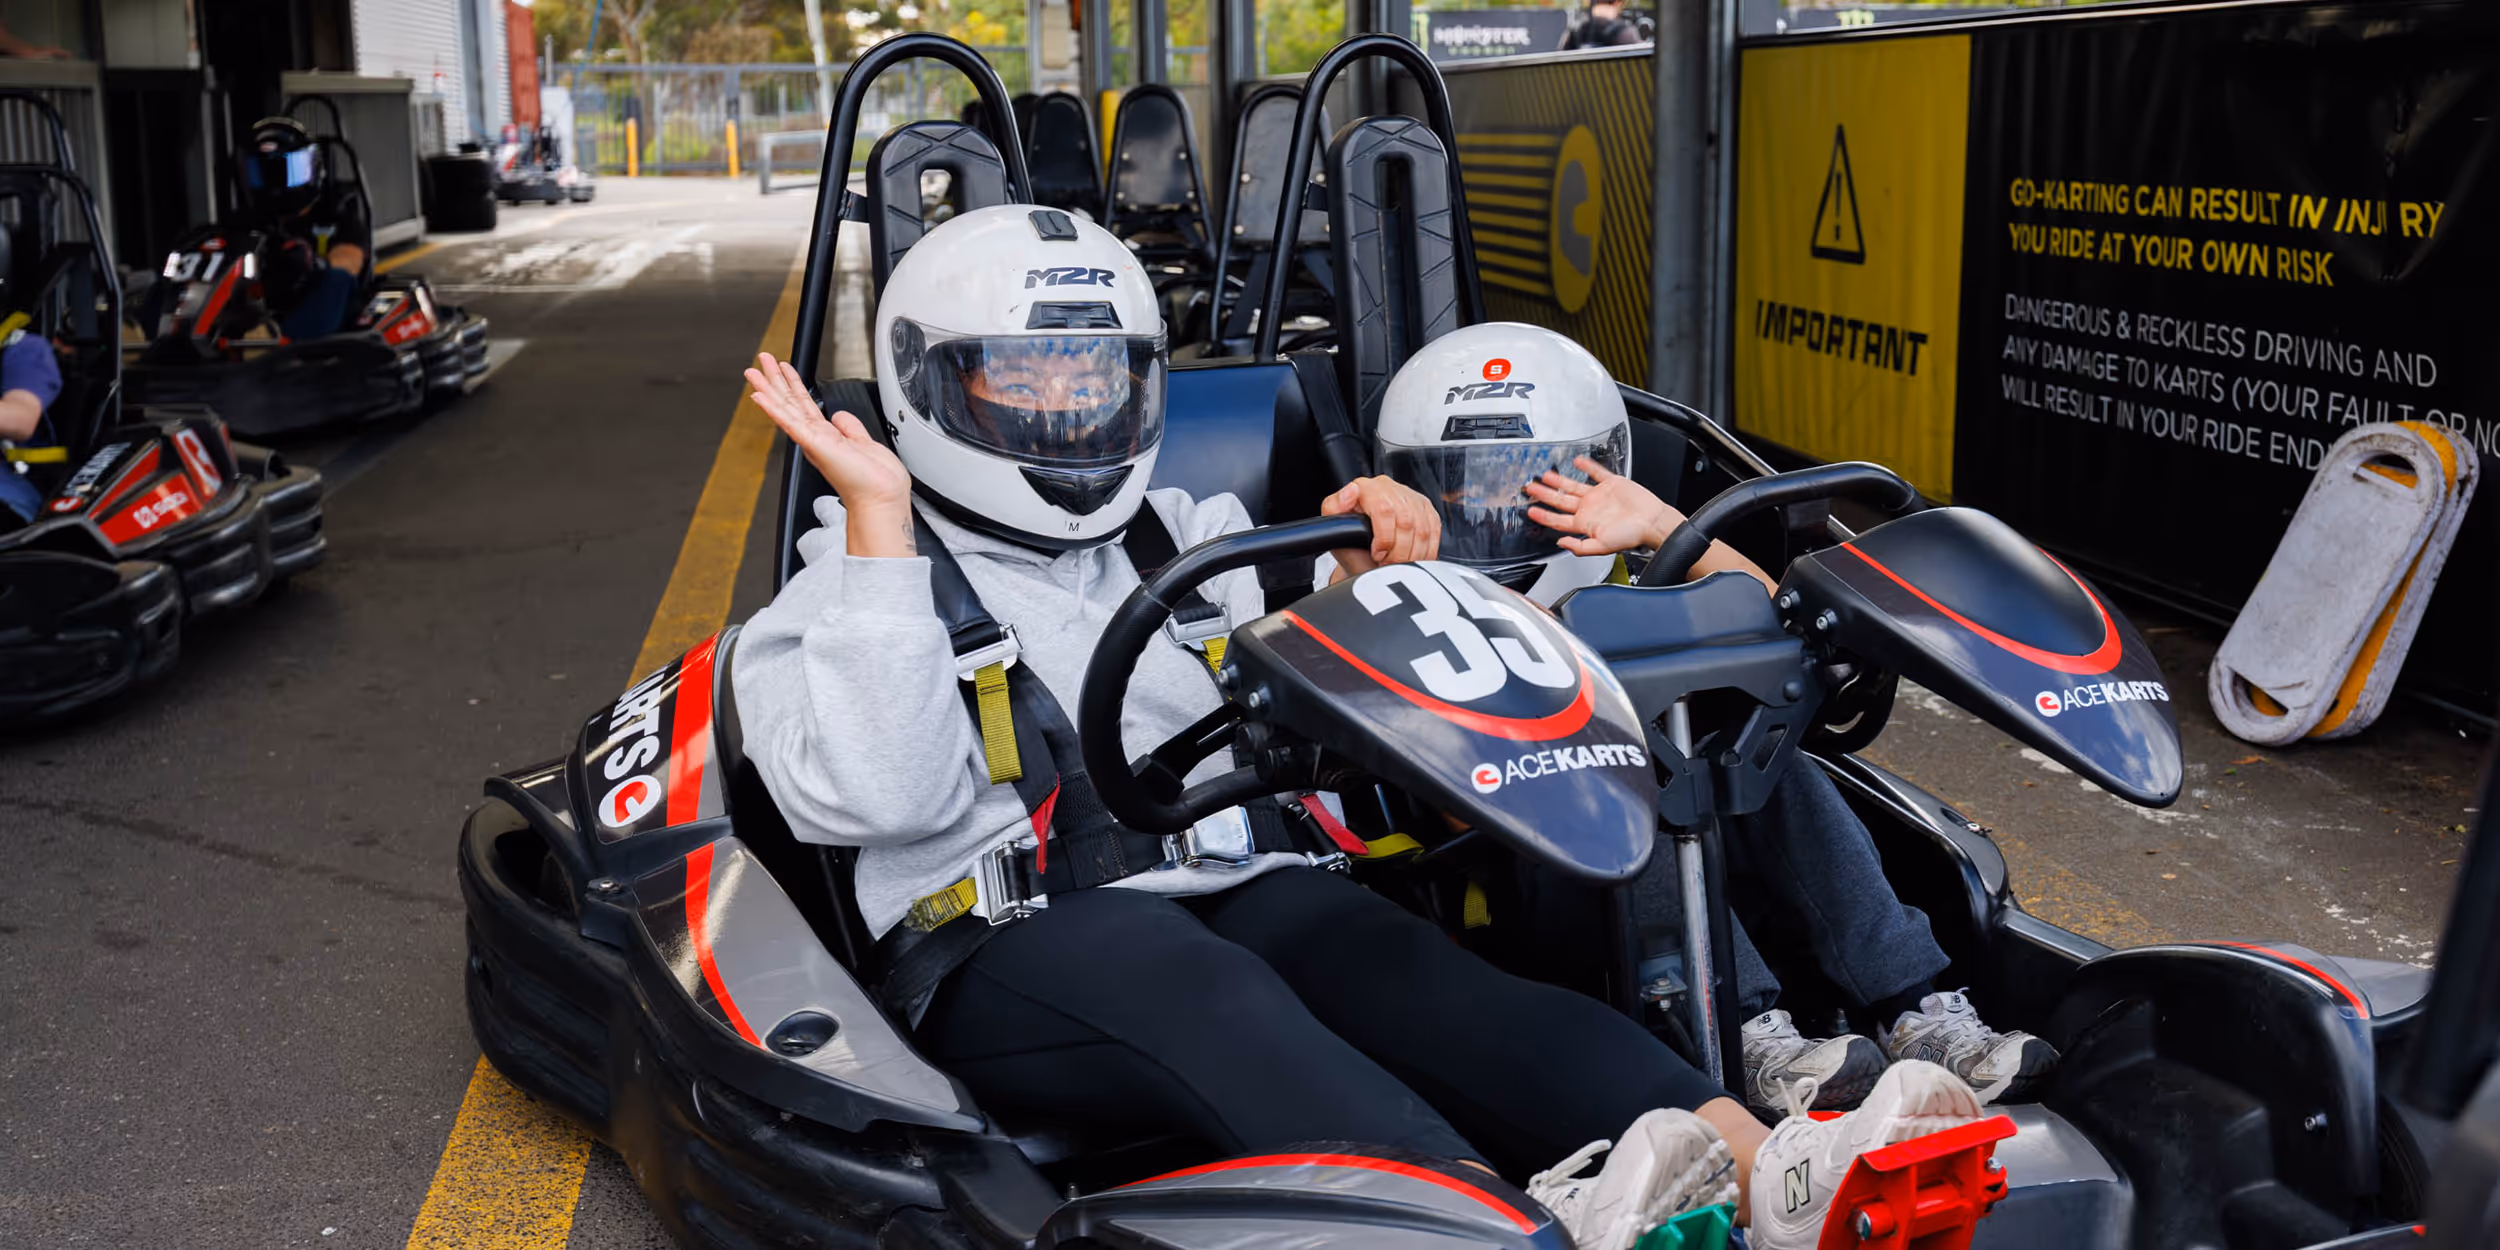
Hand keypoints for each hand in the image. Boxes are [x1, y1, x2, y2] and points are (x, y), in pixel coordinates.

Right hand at [745, 351, 916, 556]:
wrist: (880, 498)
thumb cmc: (875, 480)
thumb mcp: (864, 443)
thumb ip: (850, 427)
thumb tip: (839, 415)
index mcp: (827, 436)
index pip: (805, 404)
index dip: (794, 384)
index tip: (784, 368)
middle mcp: (816, 438)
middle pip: (790, 402)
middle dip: (775, 379)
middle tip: (762, 360)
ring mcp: (813, 441)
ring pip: (785, 408)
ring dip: (768, 388)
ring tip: (753, 371)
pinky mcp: (814, 444)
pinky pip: (789, 423)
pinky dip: (773, 409)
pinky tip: (759, 397)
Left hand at [1321, 476, 1439, 576]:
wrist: (1364, 557)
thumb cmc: (1349, 544)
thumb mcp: (1333, 529)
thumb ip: (1333, 508)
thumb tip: (1350, 492)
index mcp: (1367, 487)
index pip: (1385, 509)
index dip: (1384, 537)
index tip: (1377, 554)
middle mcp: (1390, 487)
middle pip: (1406, 522)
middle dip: (1398, 551)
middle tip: (1388, 564)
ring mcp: (1410, 497)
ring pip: (1423, 529)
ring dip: (1412, 554)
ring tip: (1398, 565)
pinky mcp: (1427, 510)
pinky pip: (1434, 532)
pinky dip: (1425, 552)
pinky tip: (1412, 560)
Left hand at [1524, 456, 1676, 556]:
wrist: (1652, 522)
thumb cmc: (1632, 536)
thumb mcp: (1602, 547)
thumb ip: (1580, 547)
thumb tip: (1561, 543)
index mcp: (1585, 524)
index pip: (1558, 520)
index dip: (1543, 515)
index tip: (1530, 510)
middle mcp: (1590, 509)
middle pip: (1561, 500)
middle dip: (1544, 494)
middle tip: (1530, 488)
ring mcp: (1599, 496)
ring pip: (1573, 486)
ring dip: (1559, 480)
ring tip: (1546, 475)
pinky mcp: (1612, 484)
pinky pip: (1596, 472)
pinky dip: (1586, 466)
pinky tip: (1576, 461)